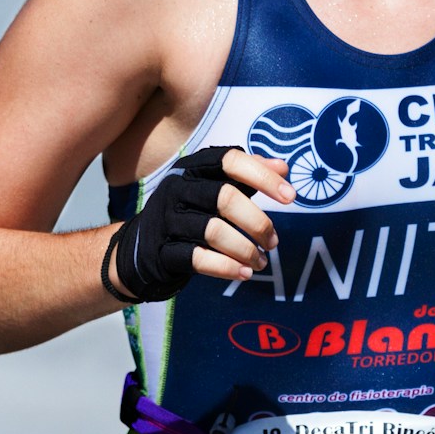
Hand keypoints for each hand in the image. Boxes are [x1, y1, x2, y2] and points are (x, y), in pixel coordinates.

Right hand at [109, 146, 294, 300]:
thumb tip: (284, 167)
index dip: (264, 176)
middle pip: (225, 197)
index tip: (292, 197)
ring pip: (213, 231)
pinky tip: (244, 273)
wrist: (142, 246)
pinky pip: (197, 259)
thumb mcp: (215, 186)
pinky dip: (226, 268)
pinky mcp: (162, 251)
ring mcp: (167, 220)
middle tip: (274, 242)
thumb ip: (248, 175)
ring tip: (261, 262)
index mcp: (194, 167)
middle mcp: (177, 188)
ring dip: (246, 250)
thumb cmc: (191, 211)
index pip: (231, 160)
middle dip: (258, 222)